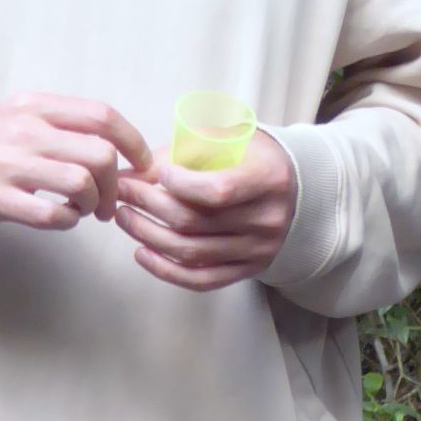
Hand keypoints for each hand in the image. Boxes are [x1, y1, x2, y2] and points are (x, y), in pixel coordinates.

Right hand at [0, 95, 153, 240]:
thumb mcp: (20, 121)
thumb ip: (65, 127)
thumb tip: (123, 149)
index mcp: (34, 105)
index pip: (101, 116)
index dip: (133, 143)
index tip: (141, 165)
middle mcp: (21, 128)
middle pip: (99, 153)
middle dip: (115, 184)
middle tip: (107, 201)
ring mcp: (5, 162)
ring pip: (80, 183)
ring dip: (92, 204)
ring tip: (83, 210)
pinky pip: (52, 214)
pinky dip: (68, 221)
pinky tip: (62, 219)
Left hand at [114, 132, 298, 291]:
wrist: (297, 188)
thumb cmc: (252, 157)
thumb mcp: (226, 140)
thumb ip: (183, 154)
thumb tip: (133, 174)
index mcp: (267, 179)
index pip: (216, 190)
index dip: (179, 183)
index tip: (156, 172)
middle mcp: (267, 219)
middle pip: (195, 222)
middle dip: (148, 205)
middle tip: (123, 192)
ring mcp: (259, 249)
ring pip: (191, 252)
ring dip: (147, 235)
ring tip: (124, 217)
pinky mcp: (249, 270)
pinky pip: (202, 279)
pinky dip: (166, 270)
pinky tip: (142, 253)